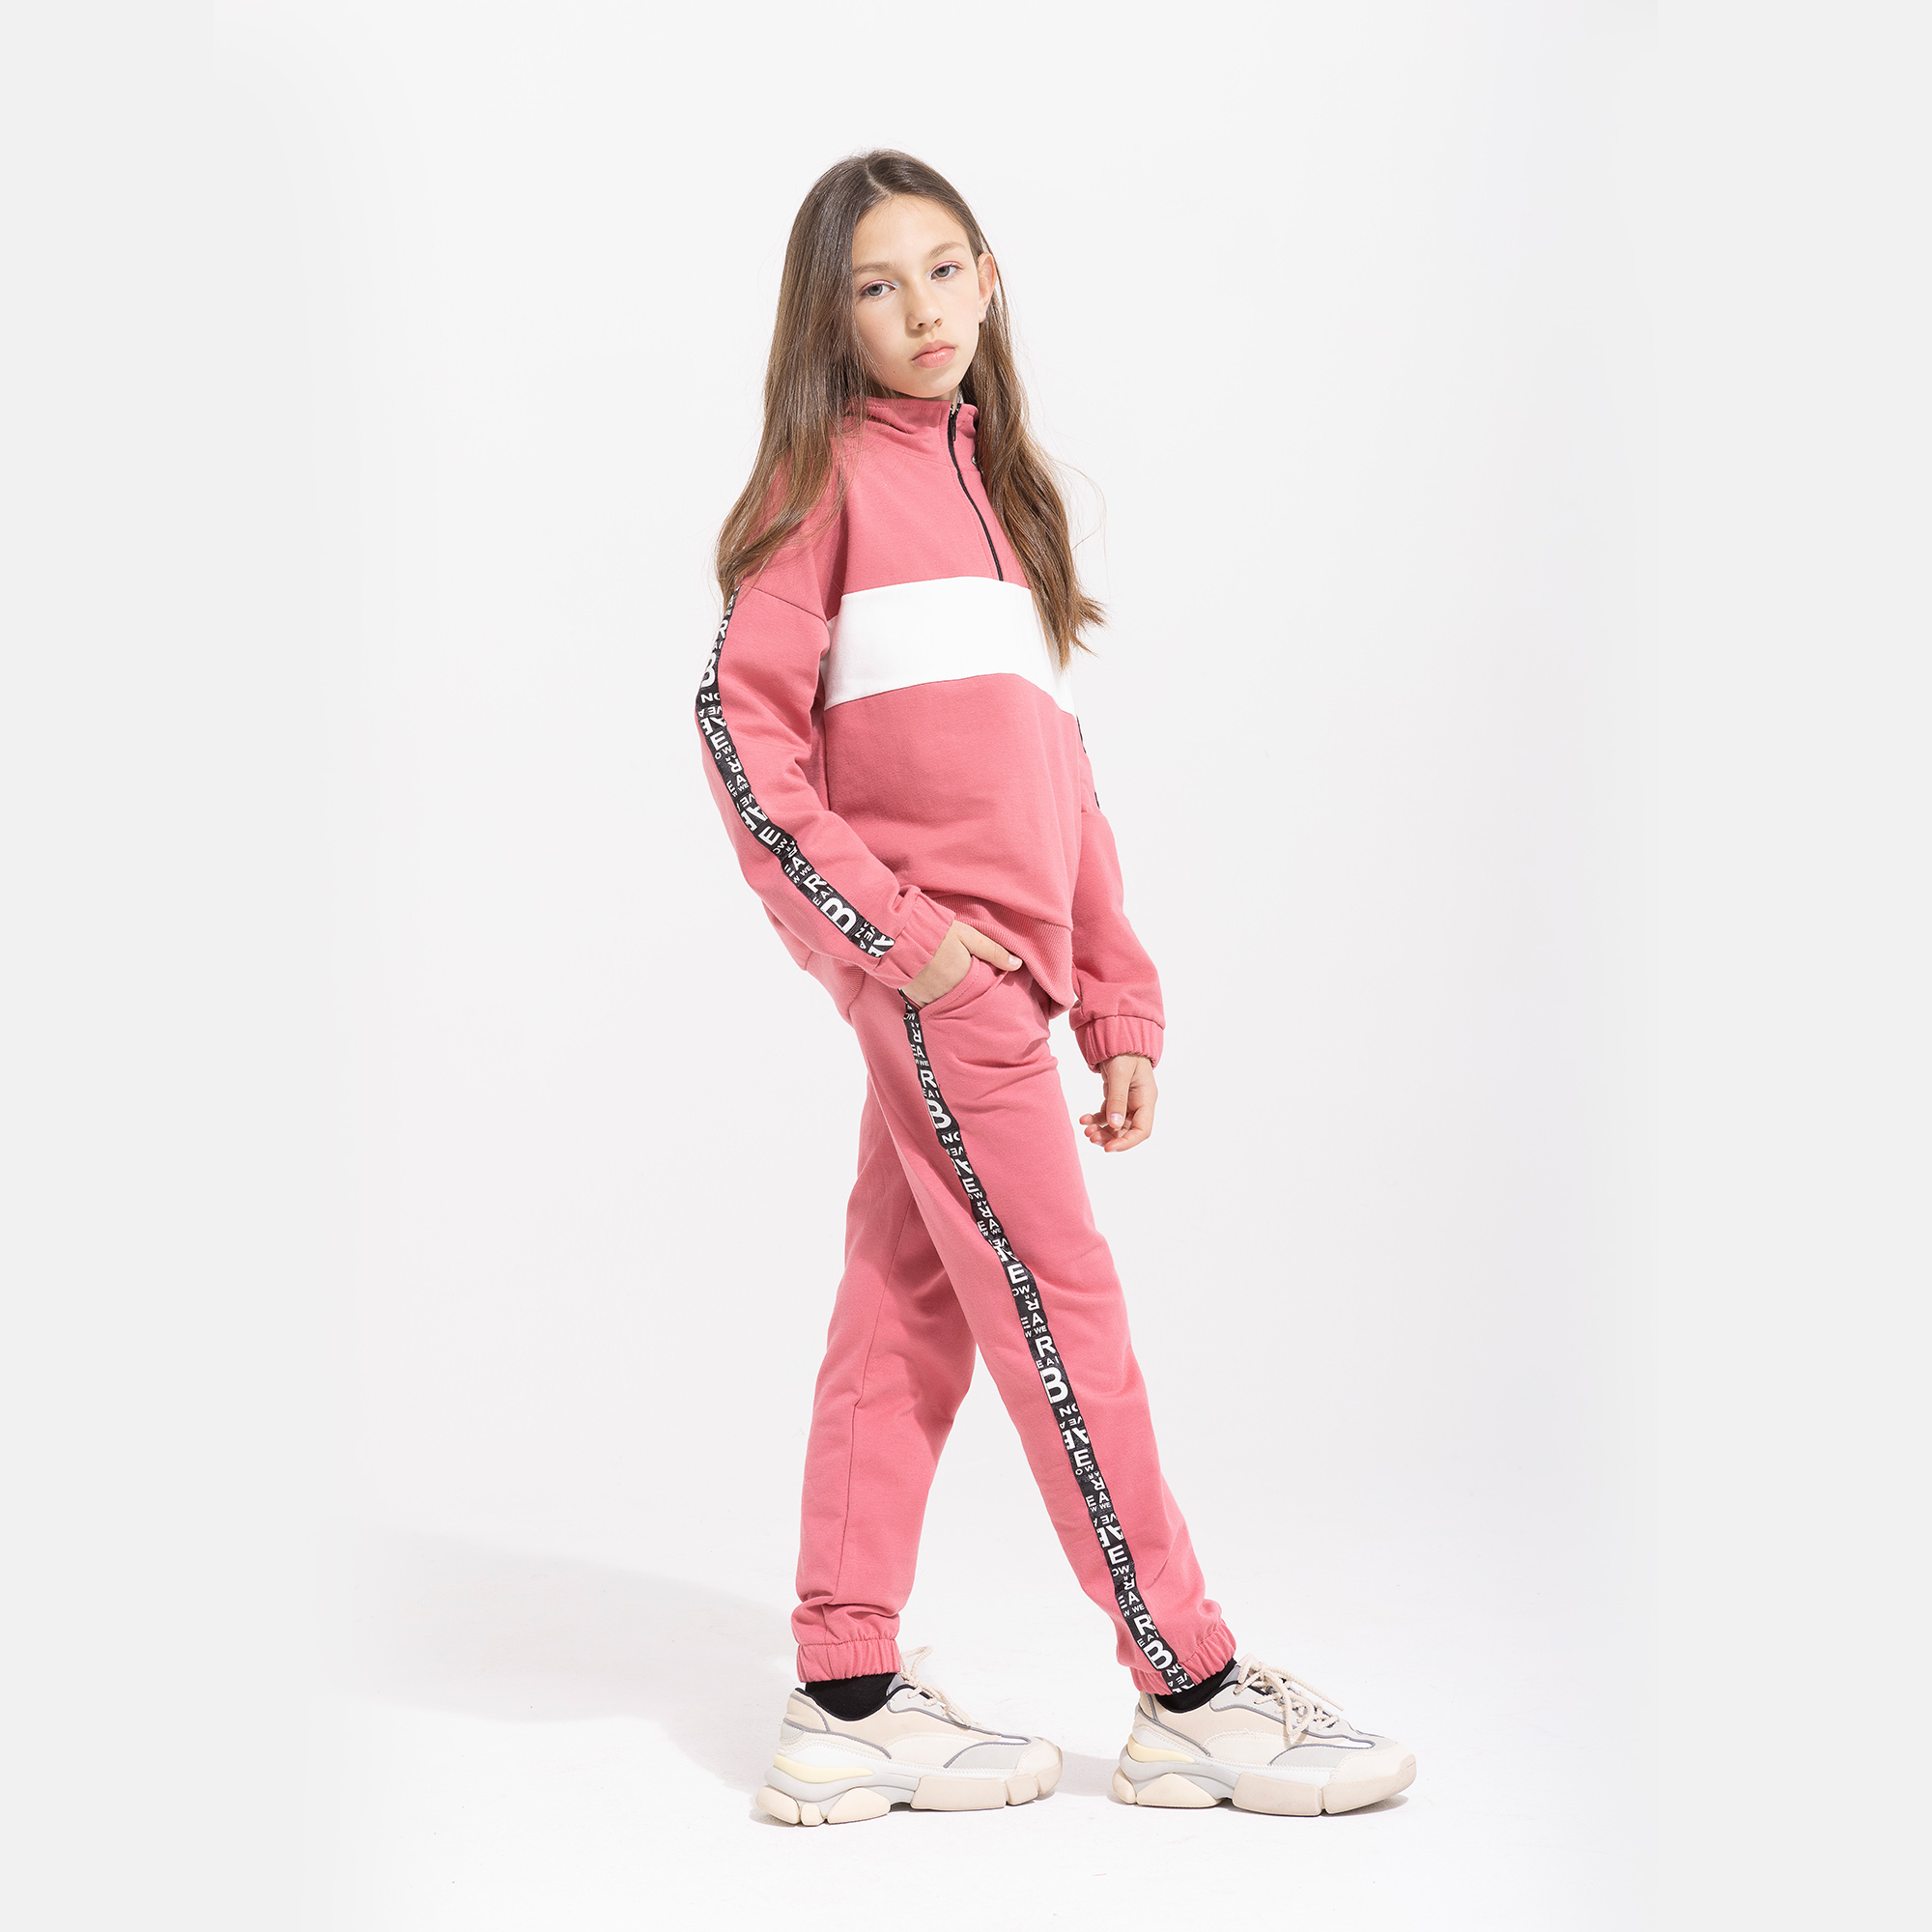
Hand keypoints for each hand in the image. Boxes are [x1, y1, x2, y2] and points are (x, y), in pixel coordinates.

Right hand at [900, 921, 1023, 1005]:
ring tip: (955, 992)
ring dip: (953, 1001)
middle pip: (966, 1004)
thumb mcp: (969, 936)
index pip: (983, 995)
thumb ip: (994, 951)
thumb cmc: (938, 933)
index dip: (988, 994)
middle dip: (971, 1000)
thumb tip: (1018, 964)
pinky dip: (936, 1001)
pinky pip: (930, 1006)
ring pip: (948, 1007)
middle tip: (974, 994)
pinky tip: (938, 992)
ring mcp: (930, 999)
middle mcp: (948, 995)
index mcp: (964, 981)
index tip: (992, 992)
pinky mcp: (915, 999)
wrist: (899, 935)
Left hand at [1080, 1054, 1156, 1152]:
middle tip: (1091, 1138)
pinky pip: (1107, 1115)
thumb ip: (1117, 1099)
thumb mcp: (1120, 1073)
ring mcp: (1128, 1101)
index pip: (1143, 1130)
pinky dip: (1096, 1119)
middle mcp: (1139, 1103)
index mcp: (1146, 1098)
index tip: (1109, 1148)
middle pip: (1128, 1131)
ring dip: (1101, 1131)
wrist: (1118, 1036)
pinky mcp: (1116, 1098)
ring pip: (1116, 1126)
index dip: (1127, 1143)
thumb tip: (1114, 1124)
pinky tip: (1084, 1119)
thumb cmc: (1124, 1051)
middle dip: (1110, 1138)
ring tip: (1086, 1131)